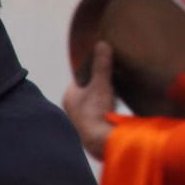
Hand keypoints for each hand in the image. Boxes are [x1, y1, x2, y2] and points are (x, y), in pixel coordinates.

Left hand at [62, 41, 115, 160]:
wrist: (99, 140)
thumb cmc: (96, 111)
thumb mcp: (101, 84)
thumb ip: (102, 65)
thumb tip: (102, 43)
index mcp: (69, 95)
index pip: (80, 77)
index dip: (91, 70)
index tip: (102, 64)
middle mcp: (72, 107)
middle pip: (86, 89)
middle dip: (98, 83)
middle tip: (111, 77)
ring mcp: (80, 118)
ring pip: (92, 102)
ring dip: (102, 97)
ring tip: (114, 91)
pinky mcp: (90, 127)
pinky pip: (97, 112)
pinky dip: (105, 108)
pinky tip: (114, 108)